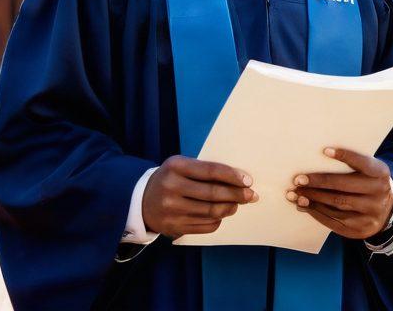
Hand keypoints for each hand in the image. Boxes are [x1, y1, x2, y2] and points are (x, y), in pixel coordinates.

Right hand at [142, 155, 257, 237]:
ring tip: (237, 204)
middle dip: (236, 194)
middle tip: (251, 195)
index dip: (232, 176)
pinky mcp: (174, 226)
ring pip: (211, 211)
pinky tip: (222, 214)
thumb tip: (238, 180)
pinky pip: (205, 225)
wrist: (141, 200)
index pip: (210, 171)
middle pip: (213, 193)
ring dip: (230, 208)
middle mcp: (172, 187)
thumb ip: (204, 171)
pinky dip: (218, 220)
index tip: (248, 180)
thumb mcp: (181, 167)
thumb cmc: (170, 178)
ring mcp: (172, 209)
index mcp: (175, 166)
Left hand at [285, 147, 392, 239]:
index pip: (362, 163)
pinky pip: (334, 221)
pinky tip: (304, 205)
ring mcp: (370, 213)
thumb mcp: (367, 171)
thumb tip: (317, 159)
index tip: (325, 151)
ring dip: (312, 199)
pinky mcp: (360, 229)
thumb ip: (351, 165)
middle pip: (343, 187)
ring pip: (336, 205)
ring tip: (295, 193)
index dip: (345, 156)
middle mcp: (378, 193)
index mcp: (380, 173)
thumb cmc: (367, 182)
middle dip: (318, 183)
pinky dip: (316, 212)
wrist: (385, 210)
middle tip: (298, 179)